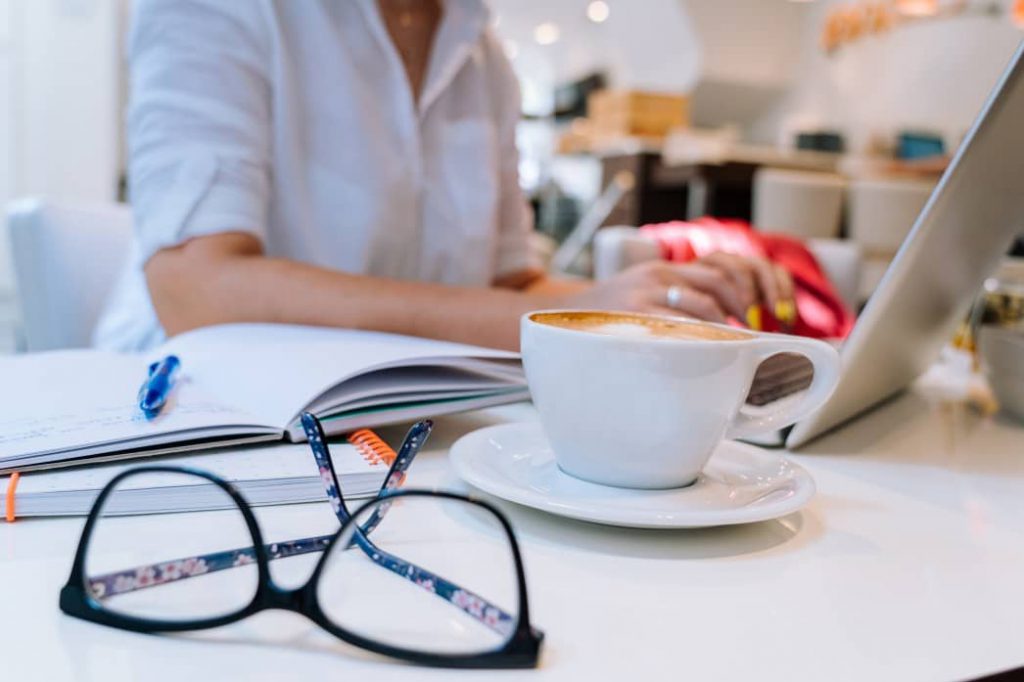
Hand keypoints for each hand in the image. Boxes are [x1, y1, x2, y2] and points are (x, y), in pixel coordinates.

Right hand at [562, 255, 794, 325]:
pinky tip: (714, 350)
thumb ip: (687, 306)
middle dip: (754, 303)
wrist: (559, 318)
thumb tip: (739, 332)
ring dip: (730, 325)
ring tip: (737, 344)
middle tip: (763, 330)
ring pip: (708, 300)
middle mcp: (665, 273)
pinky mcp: (636, 312)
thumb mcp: (650, 300)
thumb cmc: (614, 320)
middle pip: (728, 275)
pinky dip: (704, 336)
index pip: (732, 261)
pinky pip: (681, 322)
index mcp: (673, 268)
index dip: (765, 280)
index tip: (781, 309)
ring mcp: (649, 291)